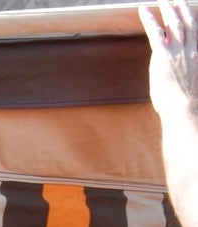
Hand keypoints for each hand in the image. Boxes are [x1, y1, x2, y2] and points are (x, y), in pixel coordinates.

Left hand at [142, 0, 197, 121]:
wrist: (185, 106)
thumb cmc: (185, 103)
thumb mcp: (188, 85)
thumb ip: (183, 76)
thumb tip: (177, 80)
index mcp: (196, 55)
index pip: (194, 32)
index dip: (190, 19)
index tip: (187, 11)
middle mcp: (189, 48)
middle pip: (186, 23)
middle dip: (180, 9)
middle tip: (176, 0)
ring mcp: (177, 50)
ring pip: (174, 23)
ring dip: (168, 8)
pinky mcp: (163, 54)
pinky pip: (155, 31)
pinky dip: (150, 19)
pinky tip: (143, 9)